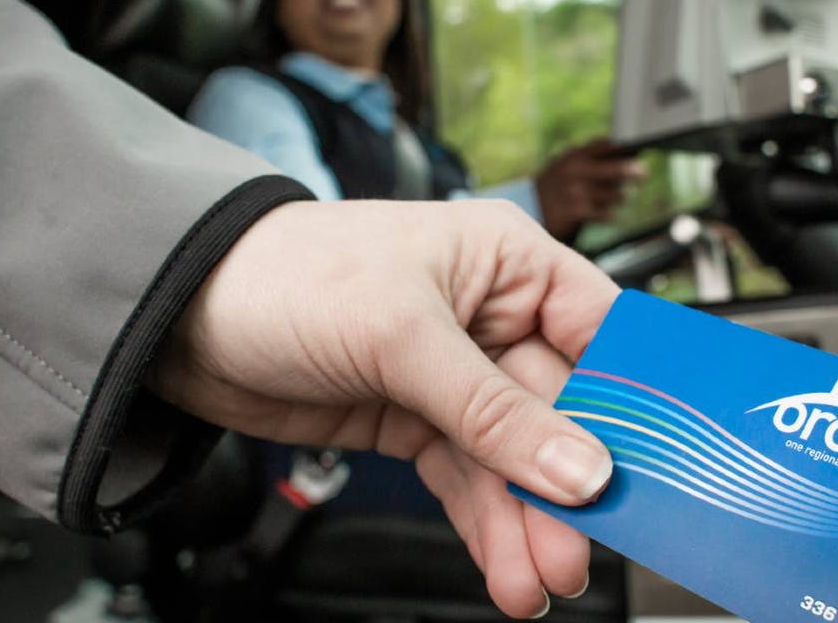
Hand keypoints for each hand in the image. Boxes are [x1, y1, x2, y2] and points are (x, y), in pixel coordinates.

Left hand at [154, 199, 617, 617]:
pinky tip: (503, 563)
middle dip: (566, 484)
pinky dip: (485, 524)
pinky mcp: (415, 419)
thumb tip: (579, 466)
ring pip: (512, 458)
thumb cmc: (287, 273)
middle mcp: (489, 315)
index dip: (631, 399)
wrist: (182, 316)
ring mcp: (452, 374)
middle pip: (558, 410)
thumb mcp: (404, 336)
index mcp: (506, 261)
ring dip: (525, 521)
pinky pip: (467, 478)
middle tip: (580, 547)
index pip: (599, 333)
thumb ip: (493, 411)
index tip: (655, 464)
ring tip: (537, 577)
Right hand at [535, 138, 646, 239]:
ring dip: (621, 196)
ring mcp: (576, 191)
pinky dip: (610, 214)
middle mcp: (575, 171)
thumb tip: (623, 160)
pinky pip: (604, 214)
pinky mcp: (576, 211)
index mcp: (572, 156)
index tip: (634, 147)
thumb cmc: (553, 188)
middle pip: (614, 168)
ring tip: (624, 196)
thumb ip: (588, 161)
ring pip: (613, 194)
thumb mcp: (564, 167)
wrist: (528, 208)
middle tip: (643, 172)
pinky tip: (612, 214)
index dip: (621, 147)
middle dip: (631, 170)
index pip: (602, 145)